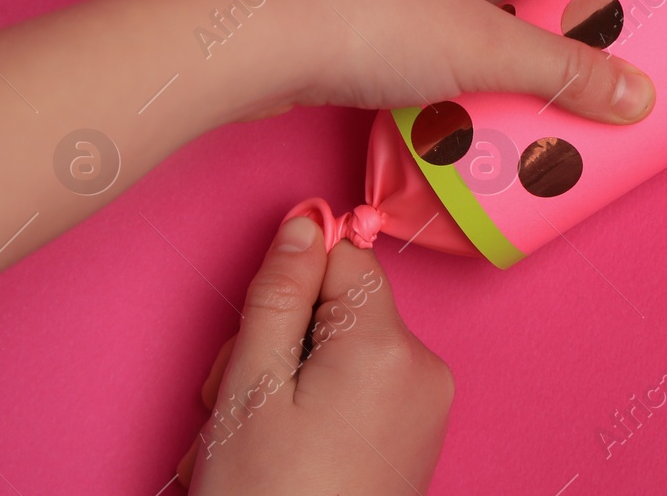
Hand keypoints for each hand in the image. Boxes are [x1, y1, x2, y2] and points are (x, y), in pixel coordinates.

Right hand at [180, 216, 451, 492]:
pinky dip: (319, 402)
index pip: (344, 258)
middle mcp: (423, 367)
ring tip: (260, 435)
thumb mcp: (250, 388)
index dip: (289, 284)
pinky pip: (364, 385)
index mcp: (387, 348)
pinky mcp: (417, 434)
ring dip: (293, 374)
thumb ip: (278, 294)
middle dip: (281, 337)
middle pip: (342, 305)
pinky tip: (288, 448)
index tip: (254, 332)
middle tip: (240, 401)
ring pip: (346, 346)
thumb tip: (306, 218)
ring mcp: (427, 405)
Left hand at [259, 0, 655, 123]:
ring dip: (512, 25)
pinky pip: (433, 12)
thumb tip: (636, 95)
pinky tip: (481, 86)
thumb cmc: (365, 20)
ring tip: (550, 72)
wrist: (245, 41)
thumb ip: (565, 72)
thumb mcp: (484, 50)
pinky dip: (466, 42)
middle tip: (604, 38)